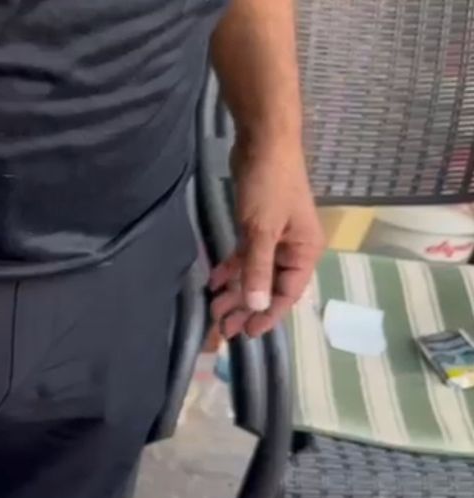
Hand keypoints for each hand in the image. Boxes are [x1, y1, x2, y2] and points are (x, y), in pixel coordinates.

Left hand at [209, 138, 325, 338]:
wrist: (264, 142)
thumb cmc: (270, 185)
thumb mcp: (262, 230)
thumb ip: (257, 268)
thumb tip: (256, 306)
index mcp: (305, 251)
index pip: (288, 293)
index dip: (268, 314)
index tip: (248, 333)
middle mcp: (293, 248)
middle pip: (269, 286)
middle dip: (247, 307)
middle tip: (223, 328)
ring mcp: (275, 238)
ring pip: (254, 273)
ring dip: (236, 291)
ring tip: (215, 311)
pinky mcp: (257, 226)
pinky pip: (244, 256)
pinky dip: (231, 268)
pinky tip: (213, 282)